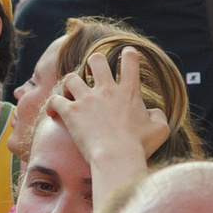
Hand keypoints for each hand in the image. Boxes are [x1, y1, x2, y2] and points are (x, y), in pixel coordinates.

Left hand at [47, 45, 170, 161]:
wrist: (116, 158)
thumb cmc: (139, 146)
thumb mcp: (160, 130)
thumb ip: (158, 115)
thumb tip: (153, 112)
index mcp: (129, 91)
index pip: (130, 60)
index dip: (128, 54)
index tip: (125, 58)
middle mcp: (107, 90)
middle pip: (96, 60)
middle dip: (93, 64)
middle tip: (92, 74)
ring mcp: (87, 99)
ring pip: (71, 77)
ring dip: (70, 84)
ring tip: (71, 93)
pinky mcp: (71, 112)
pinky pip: (54, 99)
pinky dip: (52, 104)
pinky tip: (53, 112)